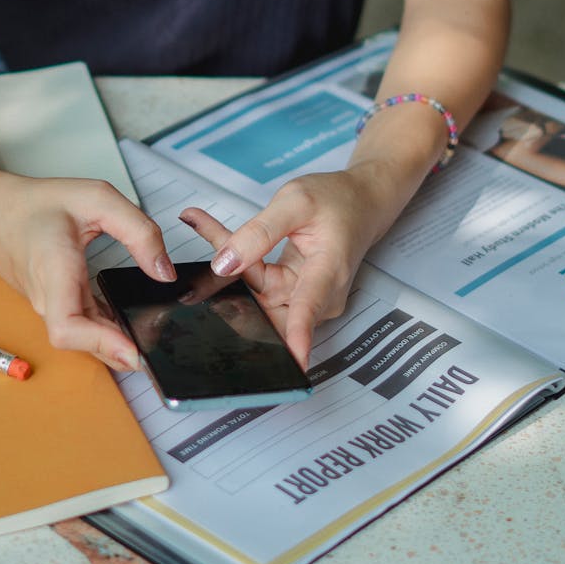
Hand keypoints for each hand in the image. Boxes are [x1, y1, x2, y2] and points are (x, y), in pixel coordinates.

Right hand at [0, 172, 174, 369]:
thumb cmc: (38, 204)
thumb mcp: (97, 198)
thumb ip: (138, 231)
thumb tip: (165, 272)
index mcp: (54, 269)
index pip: (67, 327)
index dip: (102, 344)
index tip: (134, 351)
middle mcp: (48, 297)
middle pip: (83, 342)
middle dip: (122, 350)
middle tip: (163, 345)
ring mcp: (47, 306)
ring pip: (83, 339)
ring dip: (116, 343)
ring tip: (153, 335)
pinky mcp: (53, 306)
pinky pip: (80, 328)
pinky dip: (106, 332)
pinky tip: (129, 325)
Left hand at [180, 165, 402, 369]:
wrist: (361, 204)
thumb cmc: (337, 201)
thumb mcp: (295, 201)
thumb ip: (259, 232)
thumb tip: (225, 263)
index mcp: (328, 271)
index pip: (307, 310)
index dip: (295, 338)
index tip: (289, 362)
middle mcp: (318, 295)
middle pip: (264, 303)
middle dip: (228, 281)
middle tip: (203, 249)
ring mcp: (304, 298)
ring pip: (254, 294)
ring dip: (229, 265)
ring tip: (204, 224)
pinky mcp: (292, 295)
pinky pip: (256, 287)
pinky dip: (238, 262)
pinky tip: (217, 233)